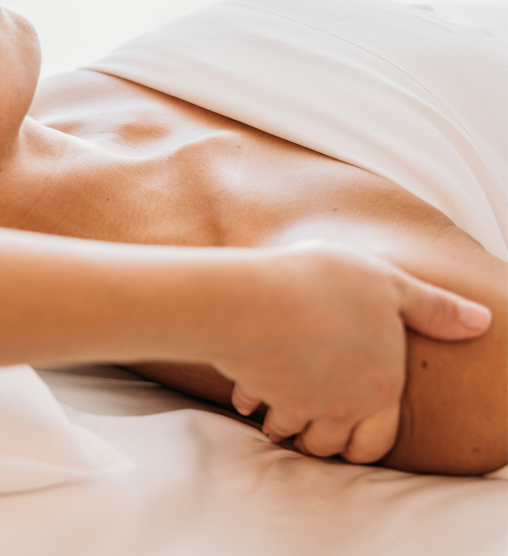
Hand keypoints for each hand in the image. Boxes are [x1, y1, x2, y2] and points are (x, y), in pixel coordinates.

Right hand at [211, 242, 491, 463]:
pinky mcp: (257, 388)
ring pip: (291, 431)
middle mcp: (341, 405)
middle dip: (321, 442)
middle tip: (310, 431)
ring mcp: (296, 401)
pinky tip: (247, 387)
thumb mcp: (389, 284)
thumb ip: (432, 307)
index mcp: (380, 385)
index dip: (364, 441)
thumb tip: (481, 322)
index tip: (348, 437)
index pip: (378, 439)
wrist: (260, 299)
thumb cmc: (326, 285)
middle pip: (331, 445)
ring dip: (284, 426)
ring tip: (277, 413)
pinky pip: (252, 404)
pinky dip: (250, 400)